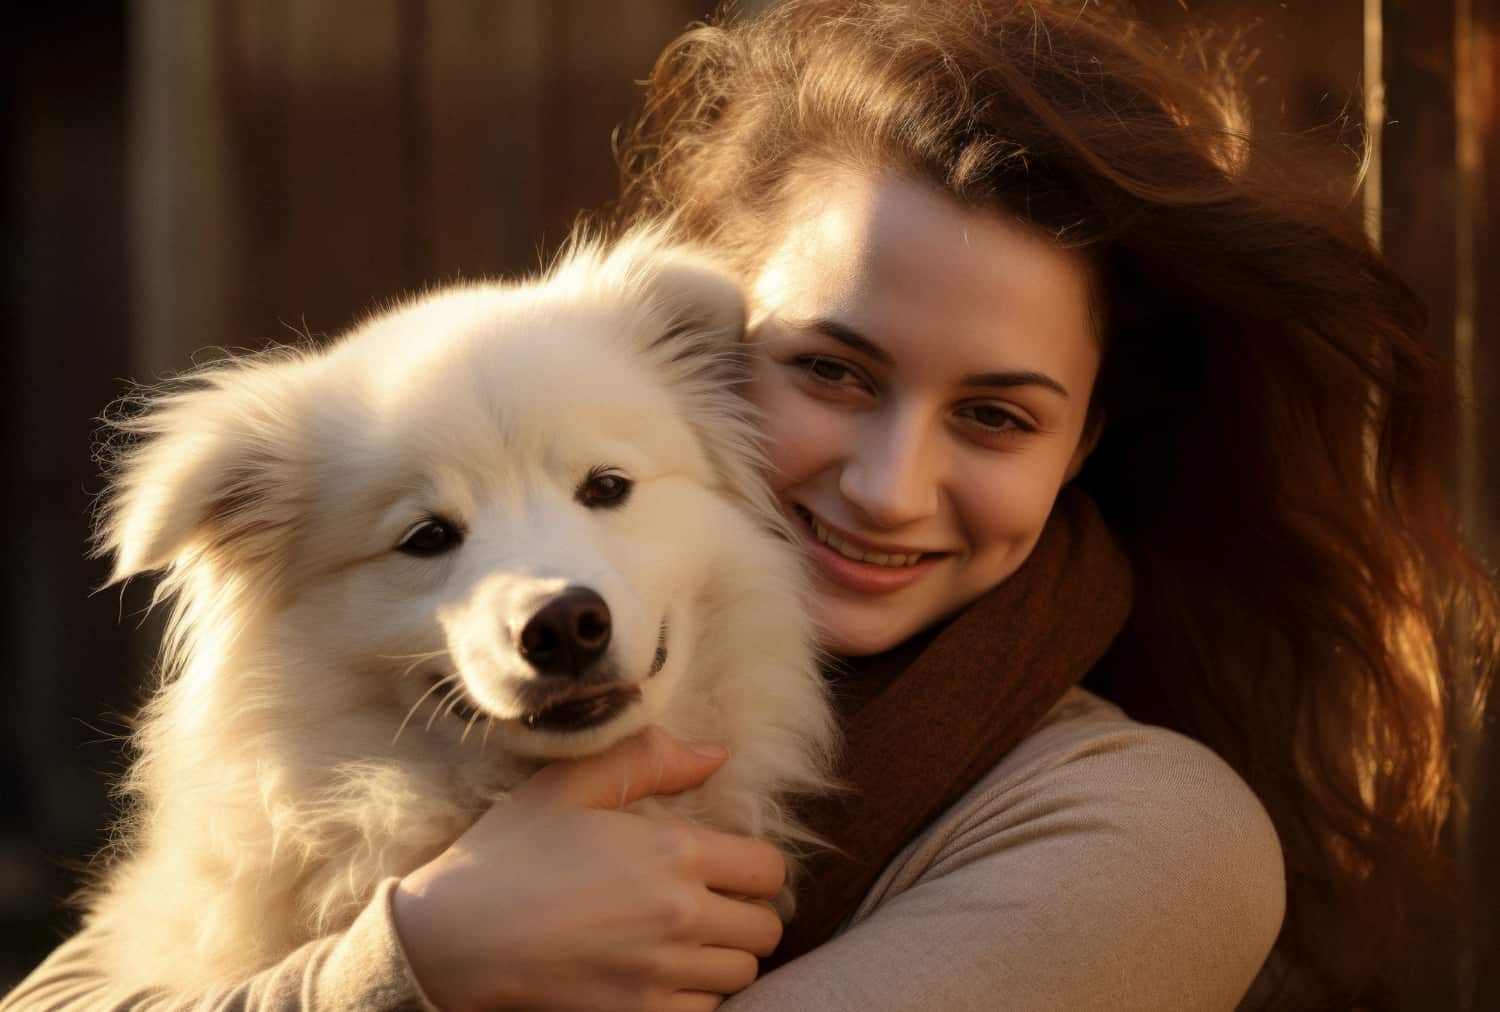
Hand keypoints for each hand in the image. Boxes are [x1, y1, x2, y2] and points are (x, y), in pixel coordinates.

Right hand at [392, 727, 785, 1011]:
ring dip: (725, 956)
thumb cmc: (509, 853)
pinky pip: (708, 1011)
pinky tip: (664, 973)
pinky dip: (698, 995)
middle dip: (746, 913)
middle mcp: (679, 915)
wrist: (451, 938)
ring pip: (742, 973)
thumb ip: (650, 759)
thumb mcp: (569, 784)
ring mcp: (661, 973)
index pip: (768, 869)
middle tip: (711, 905)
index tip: (727, 867)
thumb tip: (717, 754)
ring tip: (689, 940)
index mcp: (673, 851)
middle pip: (765, 927)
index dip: (754, 866)